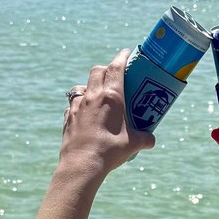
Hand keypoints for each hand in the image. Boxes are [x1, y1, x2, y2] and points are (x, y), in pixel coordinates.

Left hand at [59, 49, 154, 178]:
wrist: (82, 165)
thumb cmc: (109, 151)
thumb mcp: (133, 144)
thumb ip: (144, 138)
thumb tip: (151, 139)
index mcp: (111, 97)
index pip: (116, 67)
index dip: (122, 57)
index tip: (127, 52)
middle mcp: (92, 96)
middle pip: (97, 71)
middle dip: (106, 69)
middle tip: (115, 75)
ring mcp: (77, 106)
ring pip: (82, 86)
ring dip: (91, 86)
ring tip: (98, 96)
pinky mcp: (68, 117)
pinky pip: (73, 104)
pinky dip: (80, 104)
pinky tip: (85, 114)